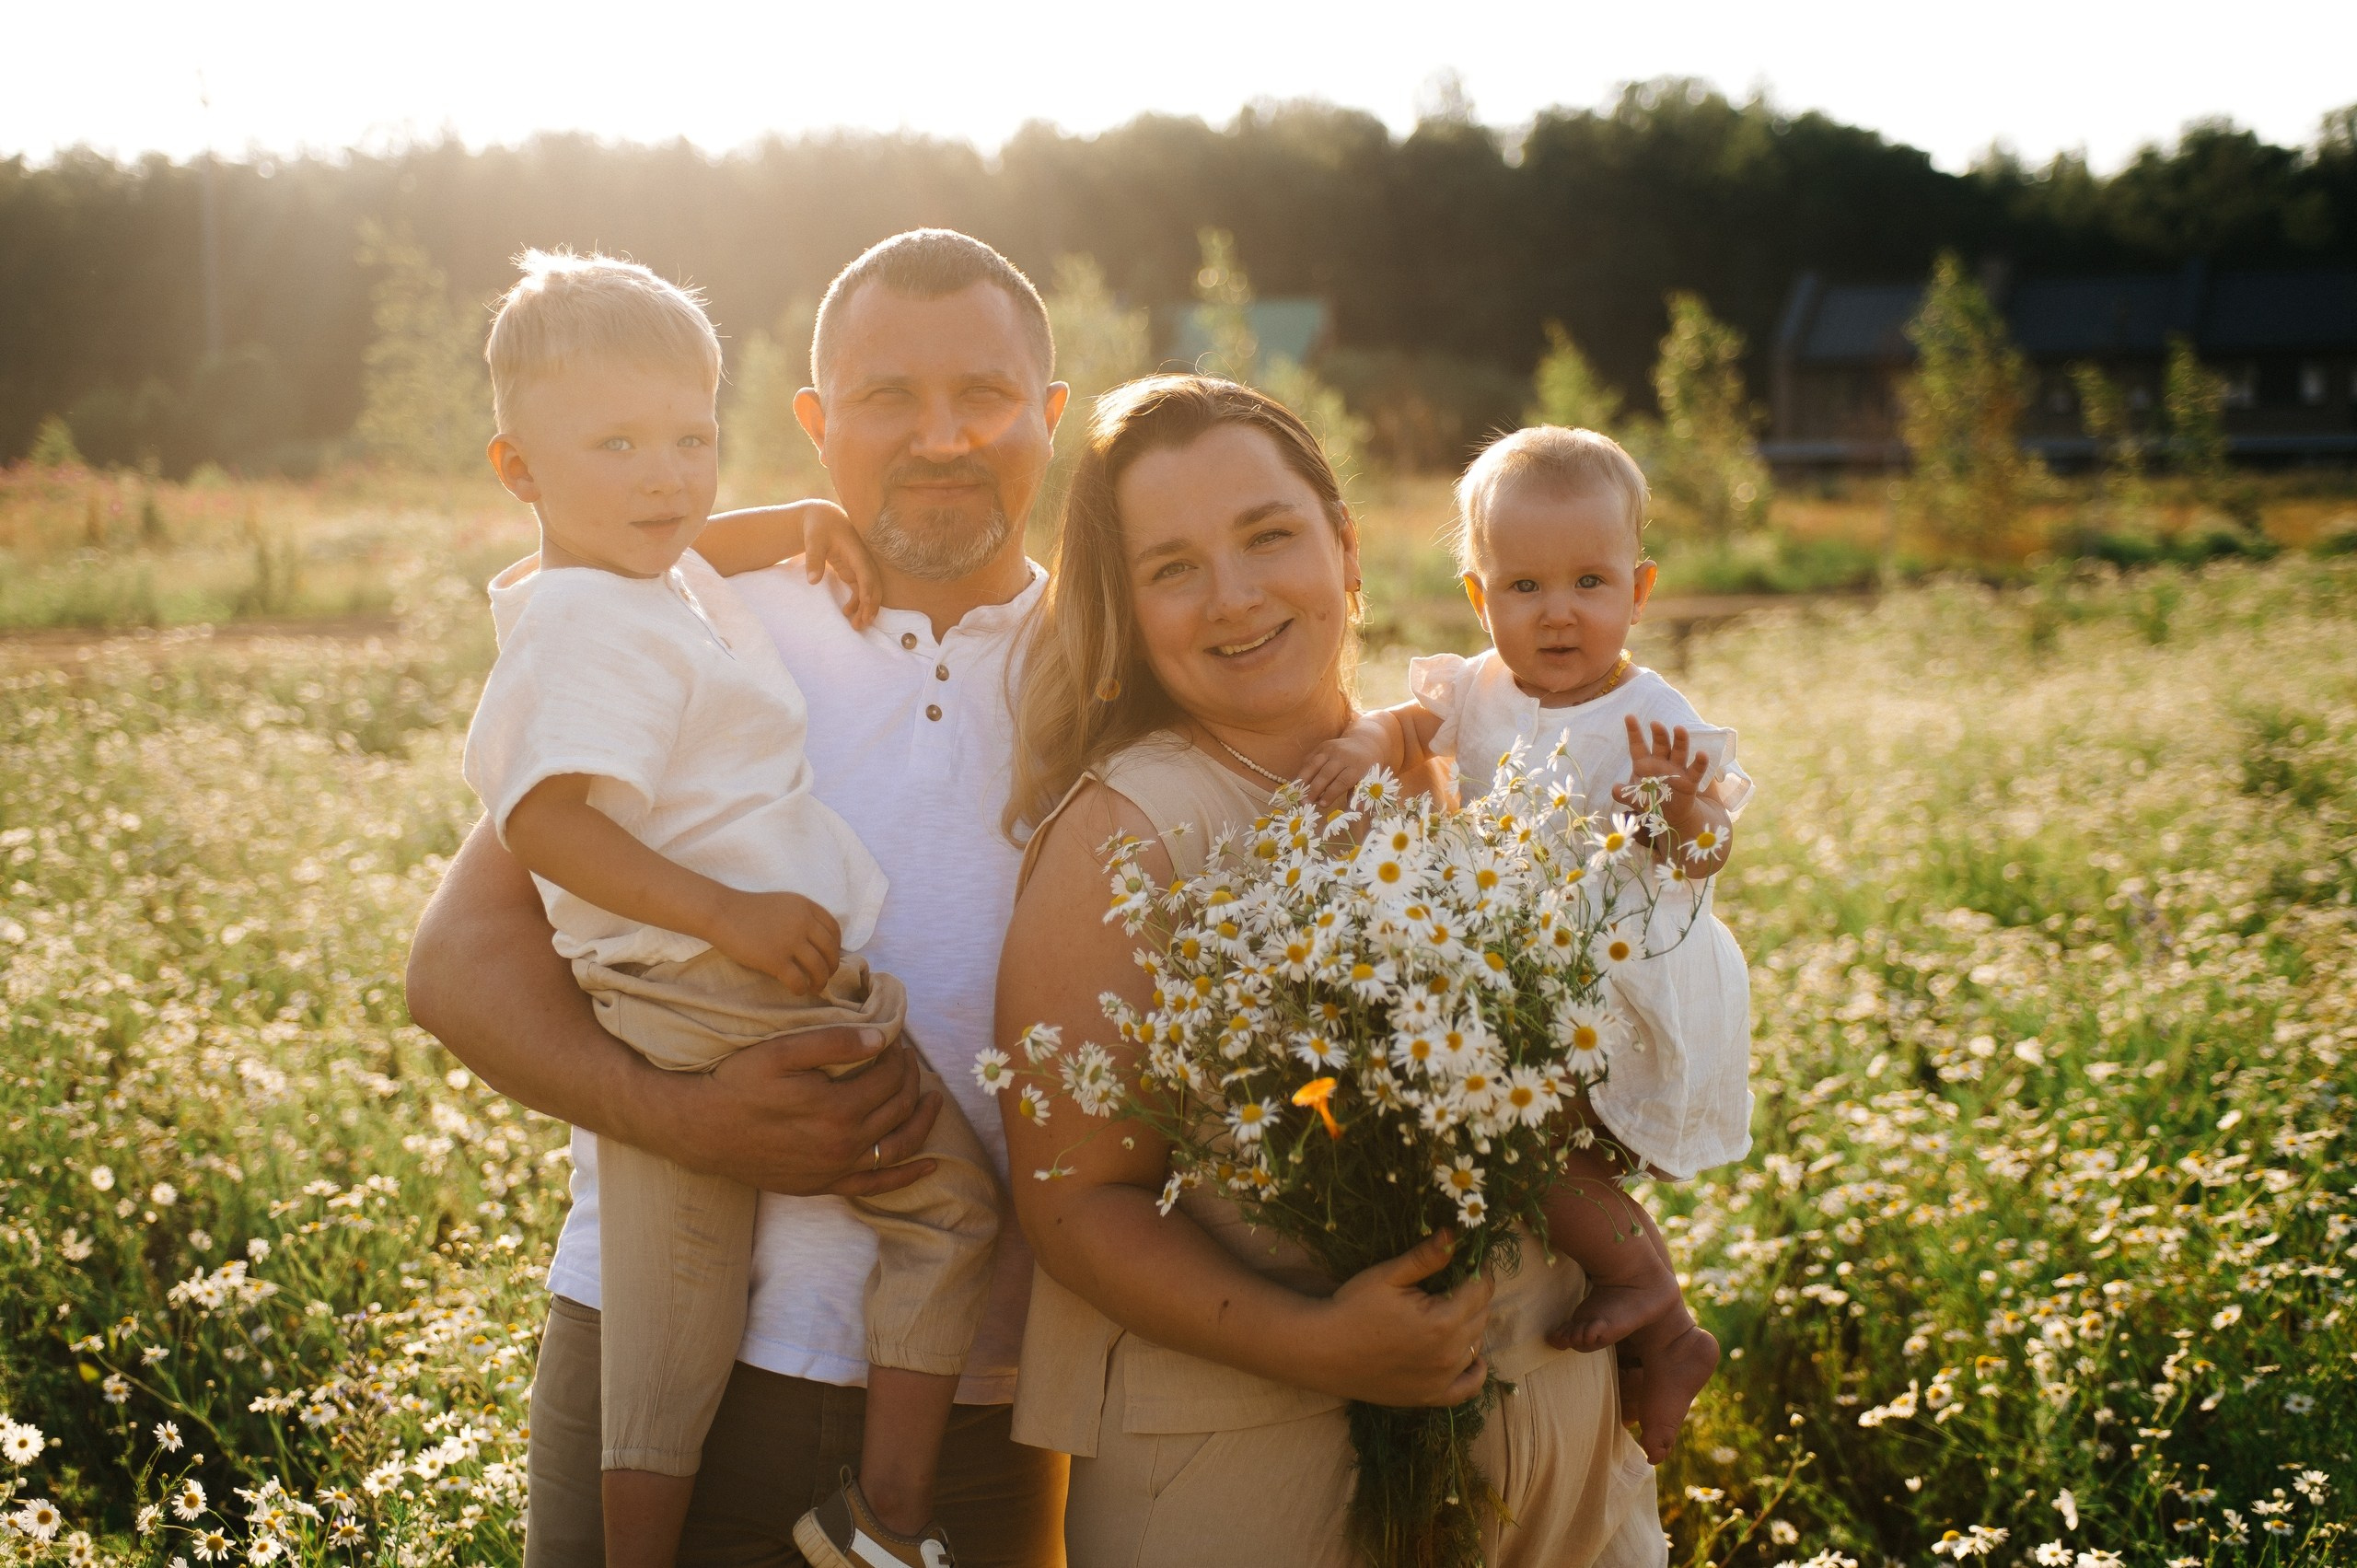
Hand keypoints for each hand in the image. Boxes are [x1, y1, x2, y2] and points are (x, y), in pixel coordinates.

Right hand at [664, 1027, 943, 1196]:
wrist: (703, 1130)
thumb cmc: (740, 1084)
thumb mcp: (782, 1052)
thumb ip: (834, 1043)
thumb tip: (882, 1039)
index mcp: (838, 1108)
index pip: (890, 1077)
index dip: (899, 1056)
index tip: (896, 1041)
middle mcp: (844, 1144)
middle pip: (897, 1108)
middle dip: (911, 1079)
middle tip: (909, 1059)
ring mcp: (836, 1169)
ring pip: (897, 1147)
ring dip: (922, 1123)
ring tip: (935, 1102)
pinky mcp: (824, 1185)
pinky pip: (876, 1186)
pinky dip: (907, 1176)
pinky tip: (930, 1165)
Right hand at [709, 890, 840, 993]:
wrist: (722, 913)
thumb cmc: (749, 909)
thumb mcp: (783, 904)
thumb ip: (801, 917)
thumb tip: (817, 941)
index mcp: (806, 907)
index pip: (834, 929)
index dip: (836, 946)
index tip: (831, 956)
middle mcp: (803, 923)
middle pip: (830, 950)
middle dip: (832, 966)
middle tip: (827, 976)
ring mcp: (790, 942)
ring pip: (818, 968)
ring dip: (820, 981)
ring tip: (815, 987)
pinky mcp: (775, 960)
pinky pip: (798, 980)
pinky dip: (801, 988)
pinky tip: (798, 991)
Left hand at [801, 501, 881, 629]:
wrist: (823, 519)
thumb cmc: (818, 527)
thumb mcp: (813, 540)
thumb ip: (814, 559)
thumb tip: (813, 581)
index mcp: (856, 549)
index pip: (866, 571)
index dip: (867, 588)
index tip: (866, 604)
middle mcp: (863, 559)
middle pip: (874, 584)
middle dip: (871, 605)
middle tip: (863, 623)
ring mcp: (860, 566)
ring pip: (870, 590)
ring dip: (866, 608)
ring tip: (857, 625)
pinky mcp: (855, 571)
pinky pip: (861, 590)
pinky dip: (858, 603)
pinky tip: (847, 612)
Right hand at [1298, 719, 1393, 810]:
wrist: (1365, 742)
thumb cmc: (1367, 766)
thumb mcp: (1370, 780)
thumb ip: (1360, 795)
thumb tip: (1354, 811)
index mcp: (1357, 766)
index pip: (1341, 782)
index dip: (1330, 794)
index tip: (1322, 805)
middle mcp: (1343, 756)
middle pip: (1325, 774)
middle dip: (1314, 789)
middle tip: (1305, 802)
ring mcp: (1331, 749)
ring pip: (1314, 764)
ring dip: (1304, 779)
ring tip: (1296, 792)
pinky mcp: (1323, 746)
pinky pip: (1310, 758)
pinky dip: (1303, 770)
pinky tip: (1298, 782)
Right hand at [1306, 1231, 1493, 1406]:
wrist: (1322, 1351)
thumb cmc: (1352, 1307)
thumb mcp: (1388, 1276)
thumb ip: (1425, 1257)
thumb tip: (1455, 1234)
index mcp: (1442, 1321)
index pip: (1480, 1291)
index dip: (1480, 1270)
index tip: (1474, 1258)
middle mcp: (1449, 1354)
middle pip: (1481, 1316)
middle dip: (1475, 1295)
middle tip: (1458, 1279)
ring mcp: (1441, 1380)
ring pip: (1475, 1345)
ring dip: (1472, 1325)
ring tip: (1453, 1308)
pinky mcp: (1430, 1397)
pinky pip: (1469, 1388)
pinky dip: (1476, 1371)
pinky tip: (1472, 1356)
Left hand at [1613, 716, 1708, 815]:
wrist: (1670, 814)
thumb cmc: (1650, 800)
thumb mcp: (1635, 799)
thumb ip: (1625, 794)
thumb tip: (1615, 789)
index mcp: (1644, 764)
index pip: (1638, 745)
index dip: (1633, 732)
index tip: (1629, 716)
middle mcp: (1661, 763)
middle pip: (1661, 745)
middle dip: (1659, 734)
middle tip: (1655, 723)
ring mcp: (1677, 770)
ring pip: (1679, 751)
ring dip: (1679, 741)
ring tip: (1679, 728)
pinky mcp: (1690, 781)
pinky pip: (1696, 770)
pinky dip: (1700, 762)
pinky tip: (1702, 753)